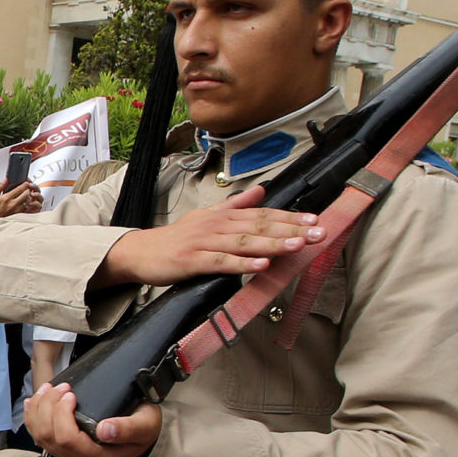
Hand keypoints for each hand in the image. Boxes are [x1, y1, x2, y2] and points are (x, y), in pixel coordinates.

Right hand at [0, 182, 41, 220]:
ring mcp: (16, 210)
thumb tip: (5, 179)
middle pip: (26, 194)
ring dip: (28, 197)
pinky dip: (26, 204)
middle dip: (28, 190)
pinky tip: (24, 202)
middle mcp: (13, 204)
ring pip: (27, 201)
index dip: (24, 184)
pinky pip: (26, 208)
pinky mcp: (18, 214)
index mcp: (7, 198)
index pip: (19, 189)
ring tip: (26, 195)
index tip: (26, 182)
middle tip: (27, 188)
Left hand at [24, 384, 160, 456]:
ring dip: (39, 408)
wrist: (144, 430)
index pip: (66, 440)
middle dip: (49, 406)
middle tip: (63, 386)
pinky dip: (33, 415)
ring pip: (39, 434)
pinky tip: (35, 400)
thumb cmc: (145, 425)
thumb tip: (105, 430)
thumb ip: (128, 428)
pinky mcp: (63, 449)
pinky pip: (38, 434)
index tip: (72, 393)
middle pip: (48, 436)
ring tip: (50, 388)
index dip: (62, 414)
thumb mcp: (146, 424)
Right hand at [100, 187, 321, 286]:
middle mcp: (217, 225)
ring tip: (297, 244)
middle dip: (291, 229)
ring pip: (244, 242)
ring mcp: (205, 243)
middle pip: (259, 226)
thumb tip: (261, 191)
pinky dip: (243, 264)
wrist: (139, 252)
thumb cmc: (175, 239)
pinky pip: (222, 262)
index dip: (290, 217)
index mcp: (223, 216)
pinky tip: (262, 266)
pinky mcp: (193, 261)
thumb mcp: (206, 216)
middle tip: (318, 232)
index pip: (262, 214)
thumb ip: (235, 204)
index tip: (315, 220)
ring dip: (272, 243)